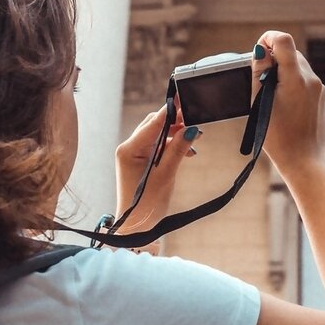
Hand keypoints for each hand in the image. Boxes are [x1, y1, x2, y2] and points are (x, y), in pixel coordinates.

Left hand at [114, 108, 199, 249]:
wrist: (137, 226)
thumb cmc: (147, 204)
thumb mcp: (166, 175)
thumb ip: (179, 150)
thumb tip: (191, 130)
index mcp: (129, 149)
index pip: (153, 123)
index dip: (170, 110)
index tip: (184, 98)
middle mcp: (128, 148)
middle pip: (154, 125)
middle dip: (175, 122)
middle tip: (195, 120)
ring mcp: (133, 153)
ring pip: (157, 134)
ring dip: (176, 134)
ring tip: (195, 138)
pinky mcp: (140, 160)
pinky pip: (158, 144)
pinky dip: (172, 144)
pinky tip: (187, 150)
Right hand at [252, 31, 324, 176]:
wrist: (303, 160)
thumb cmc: (277, 136)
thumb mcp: (259, 102)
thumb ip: (259, 73)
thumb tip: (261, 50)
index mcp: (296, 78)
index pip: (284, 40)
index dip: (268, 38)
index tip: (258, 51)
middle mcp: (311, 79)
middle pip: (291, 53)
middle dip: (274, 59)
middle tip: (260, 80)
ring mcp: (320, 89)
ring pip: (298, 67)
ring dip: (283, 72)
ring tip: (271, 96)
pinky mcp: (322, 98)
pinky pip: (305, 81)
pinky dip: (293, 84)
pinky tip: (285, 106)